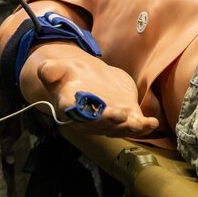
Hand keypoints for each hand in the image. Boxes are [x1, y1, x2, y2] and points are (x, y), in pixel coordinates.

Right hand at [23, 44, 159, 136]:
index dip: (81, 112)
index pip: (74, 112)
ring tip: (139, 123)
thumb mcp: (58, 71)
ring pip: (118, 127)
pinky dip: (143, 125)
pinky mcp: (125, 115)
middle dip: (109, 120)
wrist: (85, 79)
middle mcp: (89, 119)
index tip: (88, 110)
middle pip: (99, 122)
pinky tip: (152, 122)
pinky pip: (134, 123)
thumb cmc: (69, 76)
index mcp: (71, 107)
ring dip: (129, 126)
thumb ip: (52, 71)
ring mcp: (108, 120)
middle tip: (119, 115)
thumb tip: (45, 69)